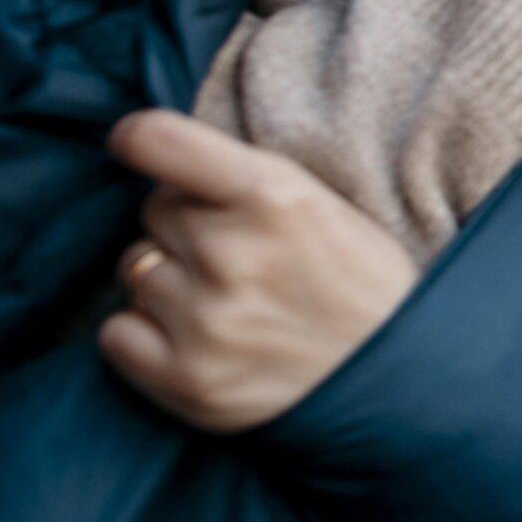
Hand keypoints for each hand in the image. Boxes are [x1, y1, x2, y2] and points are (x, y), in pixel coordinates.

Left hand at [97, 111, 417, 433]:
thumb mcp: (324, 203)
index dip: (136, 140)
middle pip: (154, 210)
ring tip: (226, 300)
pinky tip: (193, 336)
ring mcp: (204, 320)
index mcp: (274, 194)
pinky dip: (144, 332)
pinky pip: (116, 333)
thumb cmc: (365, 285)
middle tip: (237, 252)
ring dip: (169, 280)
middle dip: (185, 225)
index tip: (136, 146)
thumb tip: (153, 154)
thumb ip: (244, 177)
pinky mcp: (187, 380)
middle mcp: (231, 252)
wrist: (405, 381)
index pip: (154, 140)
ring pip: (135, 269)